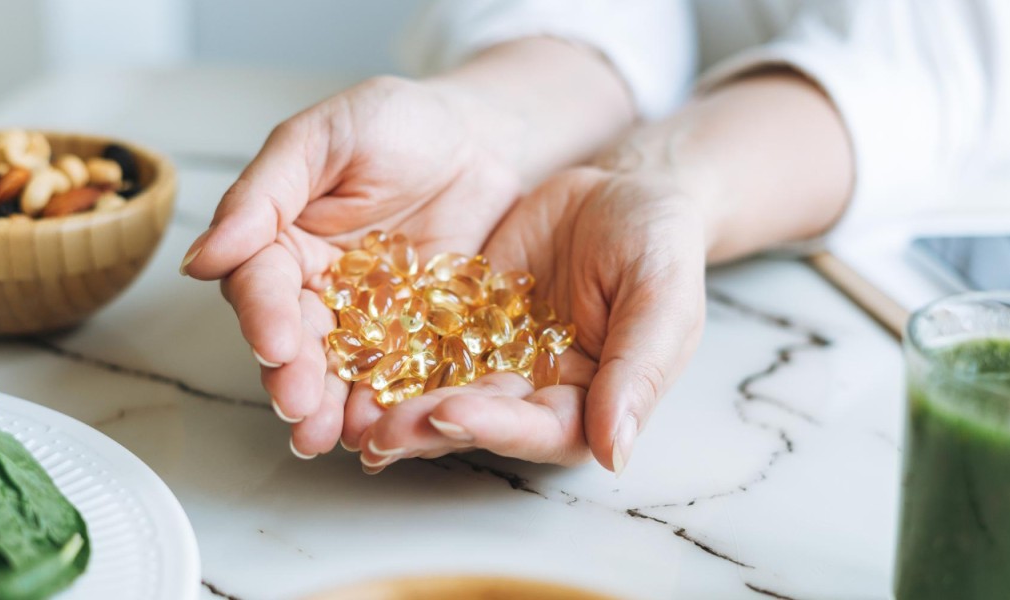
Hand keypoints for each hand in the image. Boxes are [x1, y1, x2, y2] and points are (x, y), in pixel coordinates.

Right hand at [182, 75, 523, 454]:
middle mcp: (318, 287)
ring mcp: (369, 317)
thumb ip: (264, 194)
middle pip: (297, 340)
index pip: (261, 285)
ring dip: (334, 406)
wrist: (481, 138)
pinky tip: (387, 429)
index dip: (265, 315)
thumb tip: (201, 258)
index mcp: (282, 241)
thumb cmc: (397, 123)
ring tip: (333, 437)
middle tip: (298, 407)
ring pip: (342, 369)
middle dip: (293, 376)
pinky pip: (402, 373)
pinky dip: (392, 402)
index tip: (275, 343)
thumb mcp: (323, 138)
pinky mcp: (418, 335)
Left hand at [357, 167, 707, 472]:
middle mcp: (532, 391)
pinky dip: (385, 351)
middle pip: (478, 419)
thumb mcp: (661, 295)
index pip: (541, 430)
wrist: (623, 188)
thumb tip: (617, 451)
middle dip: (427, 426)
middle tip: (378, 430)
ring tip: (348, 412)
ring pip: (438, 389)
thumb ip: (640, 370)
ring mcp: (491, 357)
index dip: (495, 427)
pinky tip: (347, 356)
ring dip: (395, 405)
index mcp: (589, 401)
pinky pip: (419, 339)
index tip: (451, 414)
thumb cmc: (658, 242)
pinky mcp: (459, 320)